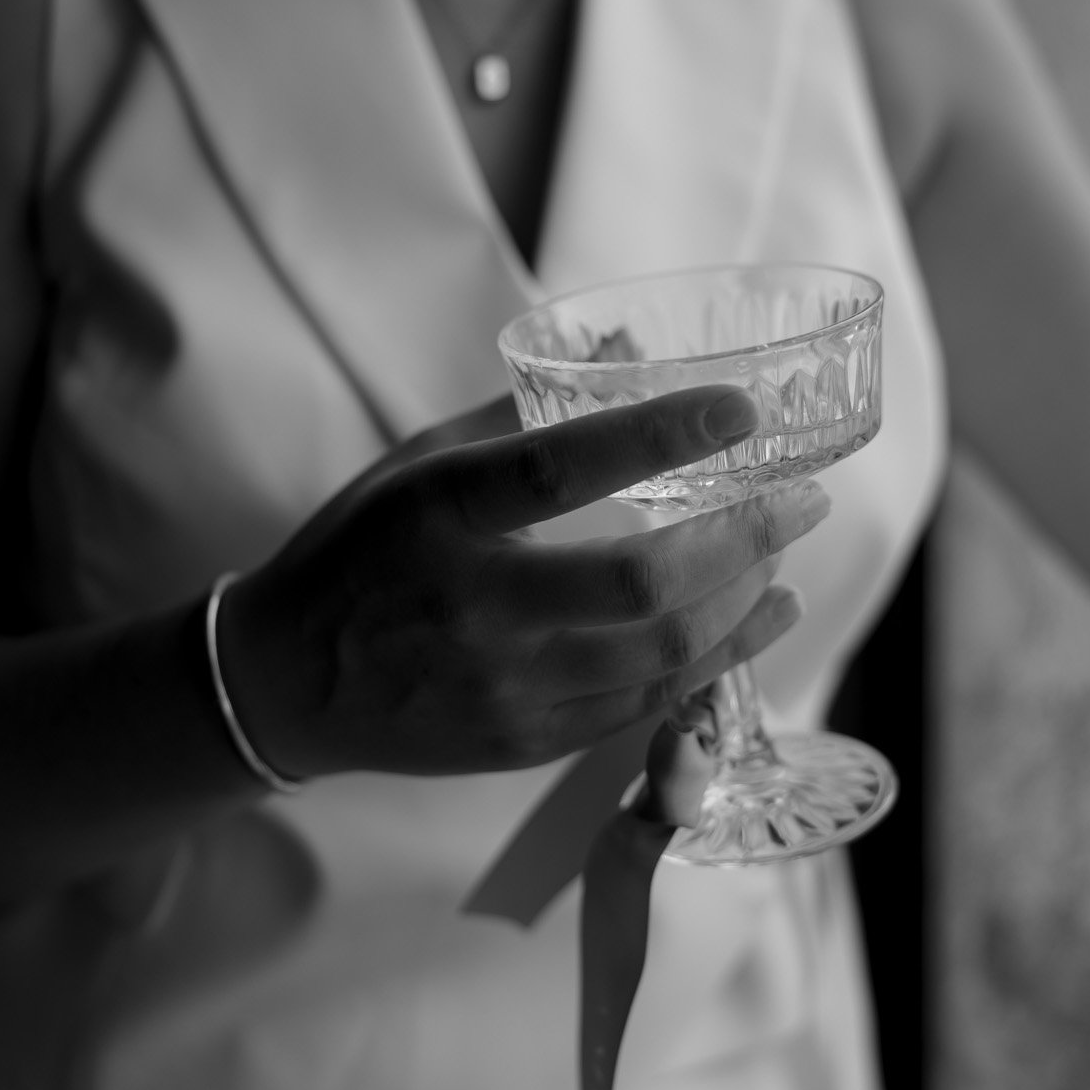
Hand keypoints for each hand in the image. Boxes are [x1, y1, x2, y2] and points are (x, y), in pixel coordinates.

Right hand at [217, 387, 827, 780]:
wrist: (285, 684)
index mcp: (438, 517)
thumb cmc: (358, 552)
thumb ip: (518, 412)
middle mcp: (472, 607)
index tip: (741, 406)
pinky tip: (757, 620)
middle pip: (639, 583)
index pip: (557, 470)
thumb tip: (625, 347)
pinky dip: (716, 660)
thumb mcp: (415, 463)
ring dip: (744, 601)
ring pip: (660, 655)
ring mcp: (503, 688)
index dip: (658, 434)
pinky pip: (645, 706)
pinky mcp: (526, 742)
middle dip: (745, 538)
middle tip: (804, 500)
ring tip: (788, 555)